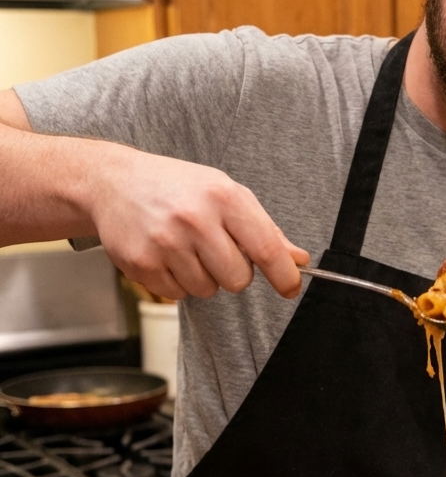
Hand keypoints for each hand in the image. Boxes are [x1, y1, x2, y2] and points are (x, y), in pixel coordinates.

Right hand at [91, 146, 309, 300]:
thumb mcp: (225, 193)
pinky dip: (176, 281)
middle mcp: (195, 219)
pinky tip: (165, 254)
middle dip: (233, 272)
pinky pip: (177, 295)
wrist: (114, 182)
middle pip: (238, 280)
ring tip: (185, 247)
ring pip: (207, 290)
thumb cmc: (178, 188)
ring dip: (202, 277)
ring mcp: (165, 242)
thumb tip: (299, 259)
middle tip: (215, 249)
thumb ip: (265, 230)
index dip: (284, 276)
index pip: (266, 249)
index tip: (291, 288)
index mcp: (224, 197)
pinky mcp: (142, 263)